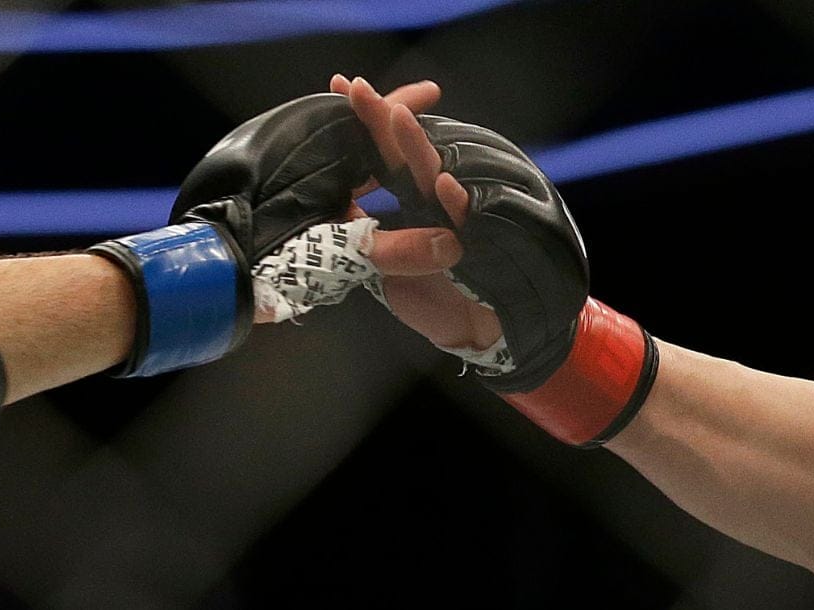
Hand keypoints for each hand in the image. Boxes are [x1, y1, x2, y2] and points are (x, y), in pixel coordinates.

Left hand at [328, 74, 502, 350]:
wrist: (476, 332)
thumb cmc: (430, 295)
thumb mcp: (382, 268)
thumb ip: (366, 239)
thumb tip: (337, 206)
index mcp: (404, 198)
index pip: (379, 151)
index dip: (365, 121)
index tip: (343, 86)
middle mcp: (428, 200)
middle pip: (404, 153)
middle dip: (385, 119)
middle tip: (359, 89)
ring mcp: (452, 218)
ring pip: (432, 177)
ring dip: (416, 149)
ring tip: (397, 117)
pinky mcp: (474, 244)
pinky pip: (463, 220)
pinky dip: (453, 202)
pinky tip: (442, 183)